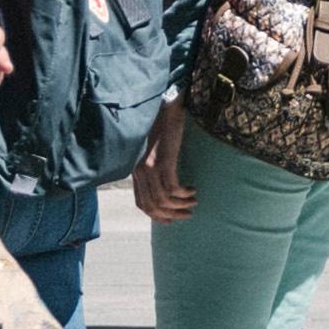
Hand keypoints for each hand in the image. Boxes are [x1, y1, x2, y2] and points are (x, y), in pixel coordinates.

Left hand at [132, 105, 195, 222]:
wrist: (166, 108)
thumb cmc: (163, 128)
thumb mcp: (154, 151)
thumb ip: (154, 168)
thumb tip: (166, 187)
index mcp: (135, 171)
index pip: (141, 203)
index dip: (157, 216)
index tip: (172, 220)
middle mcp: (139, 171)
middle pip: (152, 205)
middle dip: (171, 215)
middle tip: (187, 214)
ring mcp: (150, 167)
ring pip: (163, 200)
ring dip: (180, 205)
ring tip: (193, 202)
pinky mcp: (162, 161)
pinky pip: (173, 188)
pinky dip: (184, 193)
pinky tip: (192, 189)